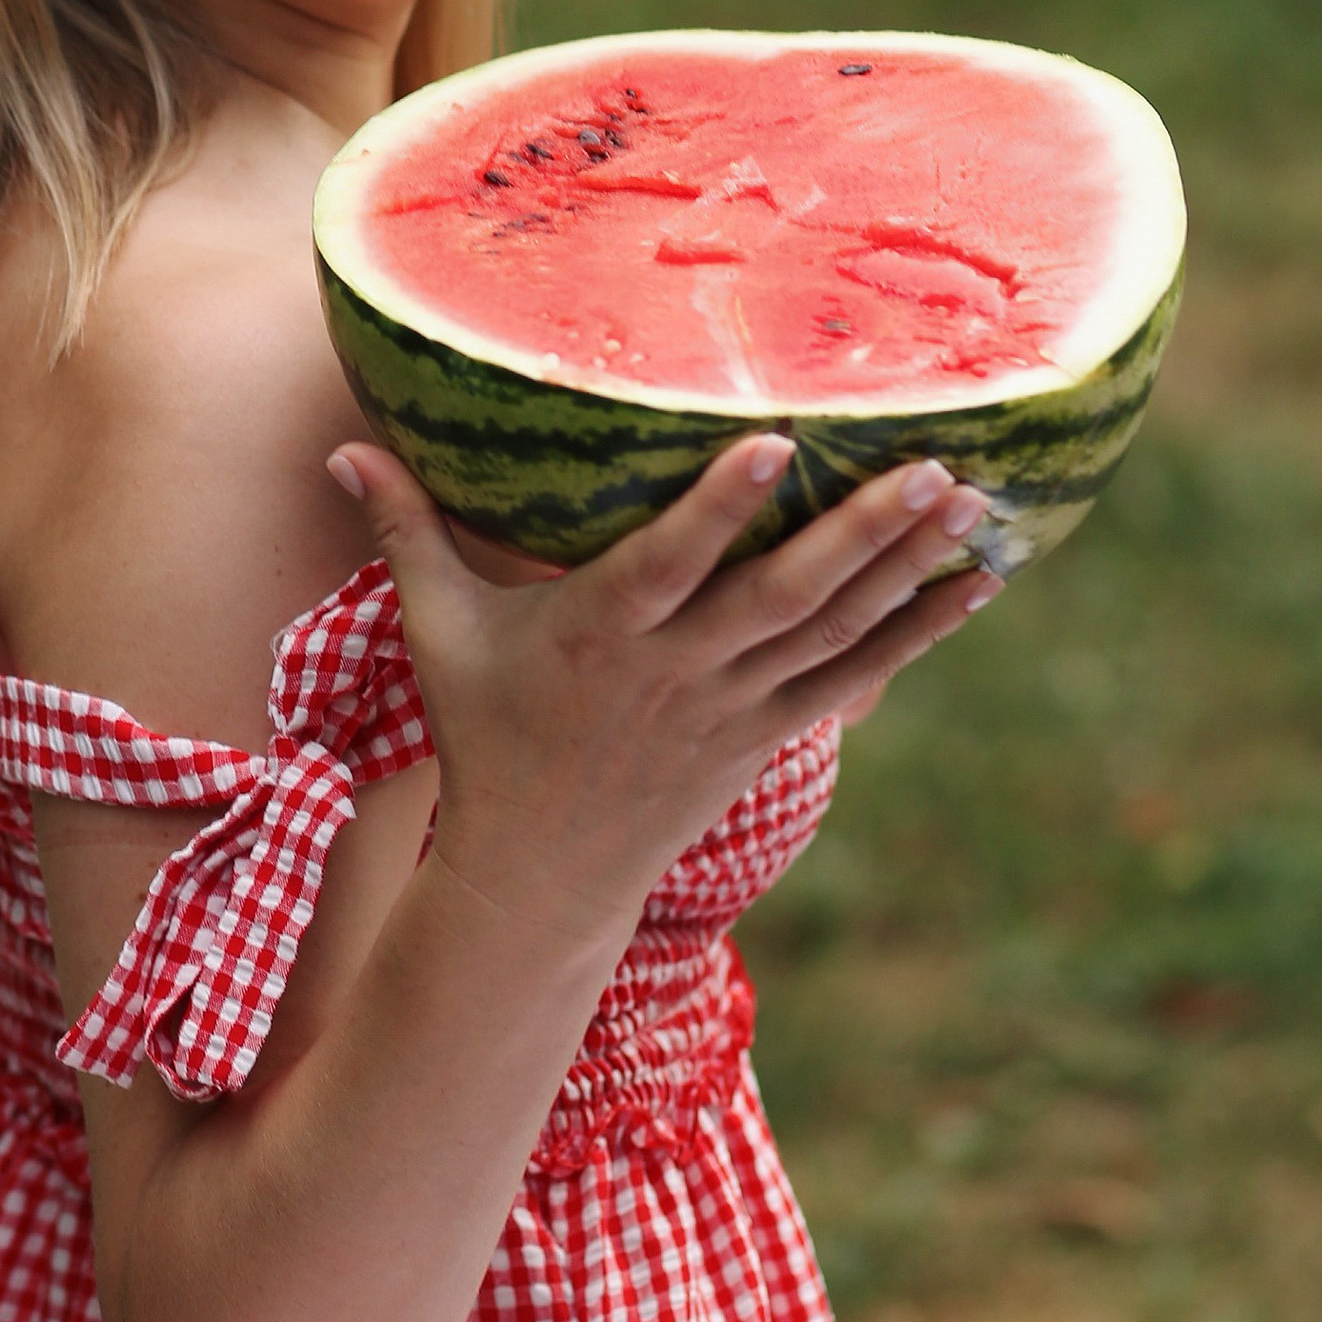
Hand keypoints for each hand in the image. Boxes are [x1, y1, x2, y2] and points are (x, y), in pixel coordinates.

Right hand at [325, 435, 998, 941]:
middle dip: (861, 536)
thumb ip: (405, 532)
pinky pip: (857, 677)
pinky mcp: (767, 733)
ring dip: (908, 570)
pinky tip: (980, 582)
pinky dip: (919, 631)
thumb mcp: (438, 634)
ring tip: (975, 503)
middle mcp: (679, 671)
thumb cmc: (485, 734)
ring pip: (834, 633)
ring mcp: (733, 708)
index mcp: (601, 634)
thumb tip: (340, 444)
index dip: (721, 508)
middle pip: (781, 599)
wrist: (541, 876)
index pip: (669, 563)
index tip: (778, 446)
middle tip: (932, 468)